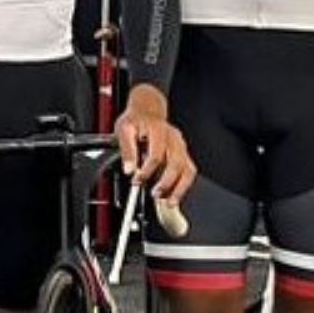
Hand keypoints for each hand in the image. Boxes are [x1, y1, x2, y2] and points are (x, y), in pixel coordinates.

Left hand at [115, 87, 196, 205]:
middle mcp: (174, 138)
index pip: (157, 154)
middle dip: (166, 182)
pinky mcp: (183, 153)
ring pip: (187, 169)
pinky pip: (189, 171)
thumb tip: (129, 169)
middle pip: (176, 163)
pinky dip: (183, 185)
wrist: (147, 110)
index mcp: (159, 130)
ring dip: (179, 187)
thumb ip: (127, 149)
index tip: (136, 179)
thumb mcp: (124, 129)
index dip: (147, 170)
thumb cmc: (136, 120)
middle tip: (154, 193)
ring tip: (169, 202)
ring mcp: (181, 146)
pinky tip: (174, 195)